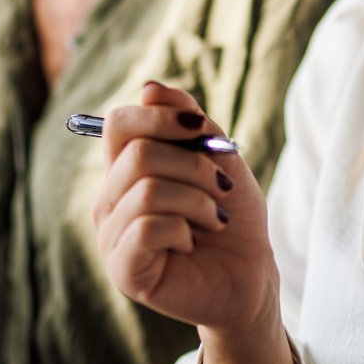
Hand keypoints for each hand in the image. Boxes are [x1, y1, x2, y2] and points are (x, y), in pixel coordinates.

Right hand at [93, 83, 278, 337]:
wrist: (252, 274)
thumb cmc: (232, 216)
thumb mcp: (219, 158)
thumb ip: (187, 122)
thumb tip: (149, 88)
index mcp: (126, 170)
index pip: (118, 123)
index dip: (159, 117)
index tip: (201, 129)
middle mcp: (110, 200)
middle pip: (137, 153)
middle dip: (193, 165)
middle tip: (221, 188)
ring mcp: (112, 236)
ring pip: (146, 191)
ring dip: (196, 201)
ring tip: (214, 220)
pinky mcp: (123, 270)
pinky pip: (146, 228)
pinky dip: (182, 230)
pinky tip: (191, 243)